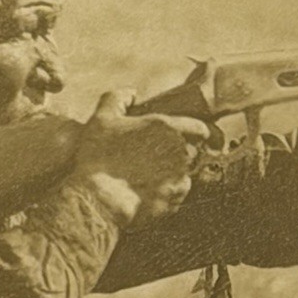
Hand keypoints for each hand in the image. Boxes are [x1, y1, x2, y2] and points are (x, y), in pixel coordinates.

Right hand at [73, 90, 209, 227]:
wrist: (96, 200)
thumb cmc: (97, 157)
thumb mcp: (101, 118)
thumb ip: (118, 98)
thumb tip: (132, 93)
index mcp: (168, 129)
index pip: (201, 129)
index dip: (197, 132)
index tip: (190, 137)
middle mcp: (180, 153)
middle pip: (191, 153)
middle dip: (178, 155)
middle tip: (154, 160)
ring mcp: (179, 180)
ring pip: (184, 176)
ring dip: (170, 177)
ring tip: (145, 180)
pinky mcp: (174, 203)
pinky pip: (175, 197)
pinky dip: (165, 196)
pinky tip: (144, 194)